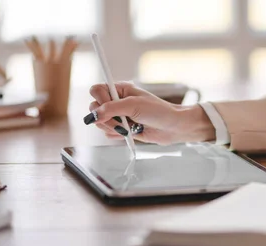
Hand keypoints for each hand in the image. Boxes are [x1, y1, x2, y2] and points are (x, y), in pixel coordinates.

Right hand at [84, 82, 214, 143]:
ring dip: (114, 127)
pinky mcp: (122, 128)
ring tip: (130, 127)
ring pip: (100, 123)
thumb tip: (93, 116)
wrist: (173, 127)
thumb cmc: (159, 111)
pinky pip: (109, 133)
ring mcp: (119, 115)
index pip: (96, 90)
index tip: (109, 107)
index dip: (100, 100)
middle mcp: (117, 101)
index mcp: (120, 90)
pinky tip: (131, 132)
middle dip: (106, 118)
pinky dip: (118, 135)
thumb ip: (111, 109)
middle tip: (122, 121)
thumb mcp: (134, 106)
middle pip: (94, 108)